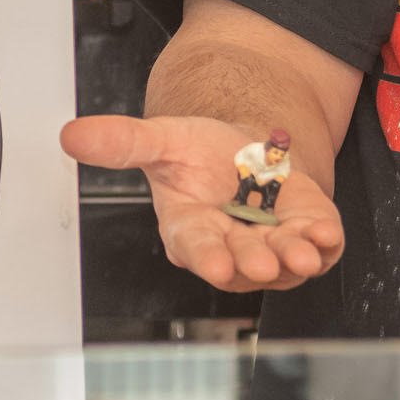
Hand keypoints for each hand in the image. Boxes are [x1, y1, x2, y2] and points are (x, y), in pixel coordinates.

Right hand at [59, 114, 342, 293]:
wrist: (248, 152)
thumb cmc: (200, 155)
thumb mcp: (162, 140)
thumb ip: (123, 143)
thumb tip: (71, 135)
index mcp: (190, 229)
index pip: (195, 248)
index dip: (207, 257)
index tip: (216, 264)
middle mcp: (230, 246)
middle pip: (242, 263)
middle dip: (254, 263)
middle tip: (265, 262)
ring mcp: (270, 245)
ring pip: (284, 262)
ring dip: (296, 258)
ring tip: (305, 250)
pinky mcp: (305, 235)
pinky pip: (318, 248)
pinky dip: (326, 244)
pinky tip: (328, 233)